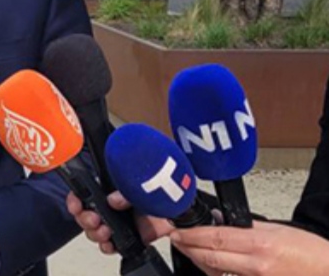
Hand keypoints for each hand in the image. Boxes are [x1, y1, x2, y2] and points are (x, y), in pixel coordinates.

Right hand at [65, 191, 171, 254]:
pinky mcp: (129, 236)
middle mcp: (112, 205)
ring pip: (95, 231)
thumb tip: (113, 200)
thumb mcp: (139, 183)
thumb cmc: (161, 189)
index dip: (76, 199)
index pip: (84, 192)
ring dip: (95, 233)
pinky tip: (110, 244)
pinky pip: (111, 245)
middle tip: (93, 219)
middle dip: (85, 219)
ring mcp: (120, 222)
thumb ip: (126, 190)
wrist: (181, 207)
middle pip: (86, 214)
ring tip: (104, 232)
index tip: (76, 204)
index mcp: (110, 188)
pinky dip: (108, 246)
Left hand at [170, 221, 328, 275]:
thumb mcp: (278, 230)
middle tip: (176, 240)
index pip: (215, 238)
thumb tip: (219, 220)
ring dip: (199, 261)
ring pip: (216, 274)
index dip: (192, 235)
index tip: (178, 231)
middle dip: (188, 248)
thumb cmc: (311, 253)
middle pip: (210, 258)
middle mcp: (256, 266)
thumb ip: (245, 225)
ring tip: (190, 250)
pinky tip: (211, 266)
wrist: (328, 272)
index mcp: (260, 245)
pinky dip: (217, 274)